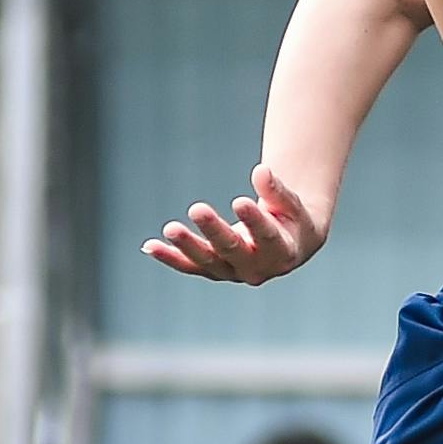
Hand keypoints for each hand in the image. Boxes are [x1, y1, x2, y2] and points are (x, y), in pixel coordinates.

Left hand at [144, 164, 326, 285]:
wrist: (289, 245)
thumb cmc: (292, 219)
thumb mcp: (291, 204)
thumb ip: (276, 190)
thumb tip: (261, 170)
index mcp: (282, 253)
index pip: (267, 236)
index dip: (253, 220)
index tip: (240, 201)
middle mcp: (256, 269)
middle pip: (232, 250)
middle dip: (214, 230)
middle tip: (197, 208)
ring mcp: (232, 273)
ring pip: (207, 261)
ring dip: (187, 246)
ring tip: (170, 228)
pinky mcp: (214, 271)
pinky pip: (190, 266)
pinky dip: (170, 257)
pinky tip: (150, 246)